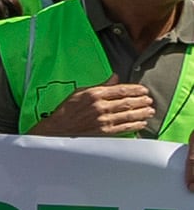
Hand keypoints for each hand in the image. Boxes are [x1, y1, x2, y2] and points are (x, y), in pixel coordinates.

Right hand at [47, 80, 162, 139]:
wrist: (58, 128)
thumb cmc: (67, 109)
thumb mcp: (81, 92)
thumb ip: (100, 85)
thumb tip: (115, 77)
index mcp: (95, 94)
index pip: (121, 90)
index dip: (136, 90)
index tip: (144, 90)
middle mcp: (100, 106)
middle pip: (127, 102)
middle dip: (142, 101)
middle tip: (150, 100)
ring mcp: (103, 120)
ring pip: (128, 115)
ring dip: (142, 113)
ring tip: (150, 111)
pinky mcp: (104, 131)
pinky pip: (124, 127)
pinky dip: (135, 125)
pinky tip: (141, 123)